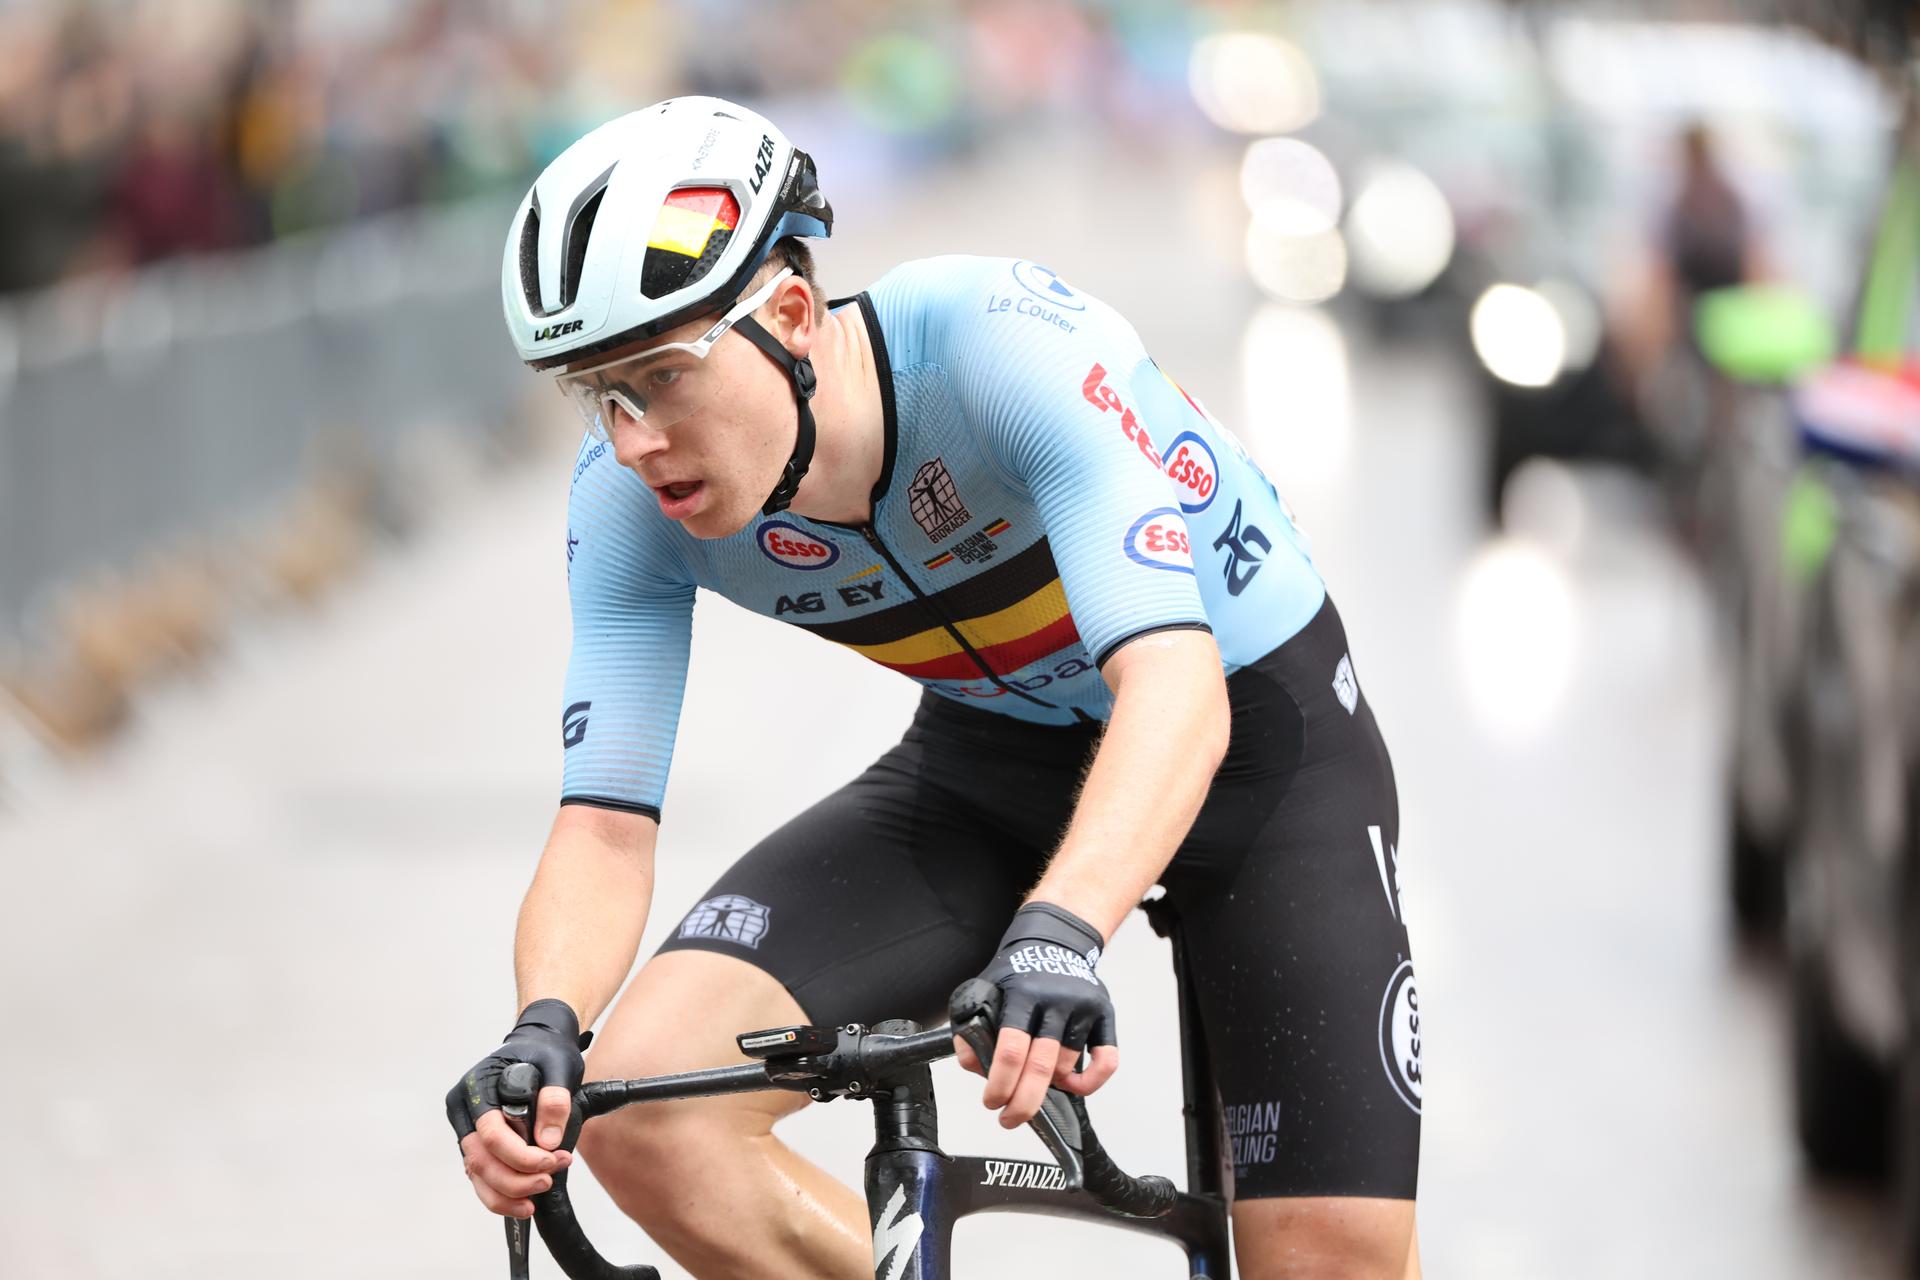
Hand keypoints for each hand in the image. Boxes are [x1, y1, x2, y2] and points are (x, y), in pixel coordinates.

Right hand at [444, 999, 591, 1217]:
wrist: (537, 1044)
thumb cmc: (545, 1052)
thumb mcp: (559, 1065)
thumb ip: (555, 1099)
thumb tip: (547, 1140)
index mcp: (477, 1086)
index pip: (490, 1132)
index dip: (520, 1155)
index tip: (551, 1159)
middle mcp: (465, 1109)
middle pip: (479, 1158)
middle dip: (514, 1178)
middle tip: (547, 1181)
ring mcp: (468, 1127)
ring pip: (476, 1173)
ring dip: (505, 1192)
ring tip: (534, 1201)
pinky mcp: (477, 1142)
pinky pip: (481, 1175)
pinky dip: (499, 1193)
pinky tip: (523, 1202)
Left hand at [951, 903, 1119, 1128]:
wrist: (1055, 941)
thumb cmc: (1017, 972)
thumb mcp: (984, 989)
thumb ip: (971, 1027)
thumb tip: (975, 1068)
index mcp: (1022, 994)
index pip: (1011, 1049)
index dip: (1000, 1083)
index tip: (992, 1102)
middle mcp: (1056, 1001)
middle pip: (1042, 1066)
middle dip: (1023, 1103)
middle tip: (1009, 1119)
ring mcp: (1084, 1008)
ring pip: (1068, 1067)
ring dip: (1049, 1085)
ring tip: (1033, 1082)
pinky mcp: (1105, 1014)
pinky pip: (1108, 1059)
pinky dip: (1092, 1082)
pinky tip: (1073, 1087)